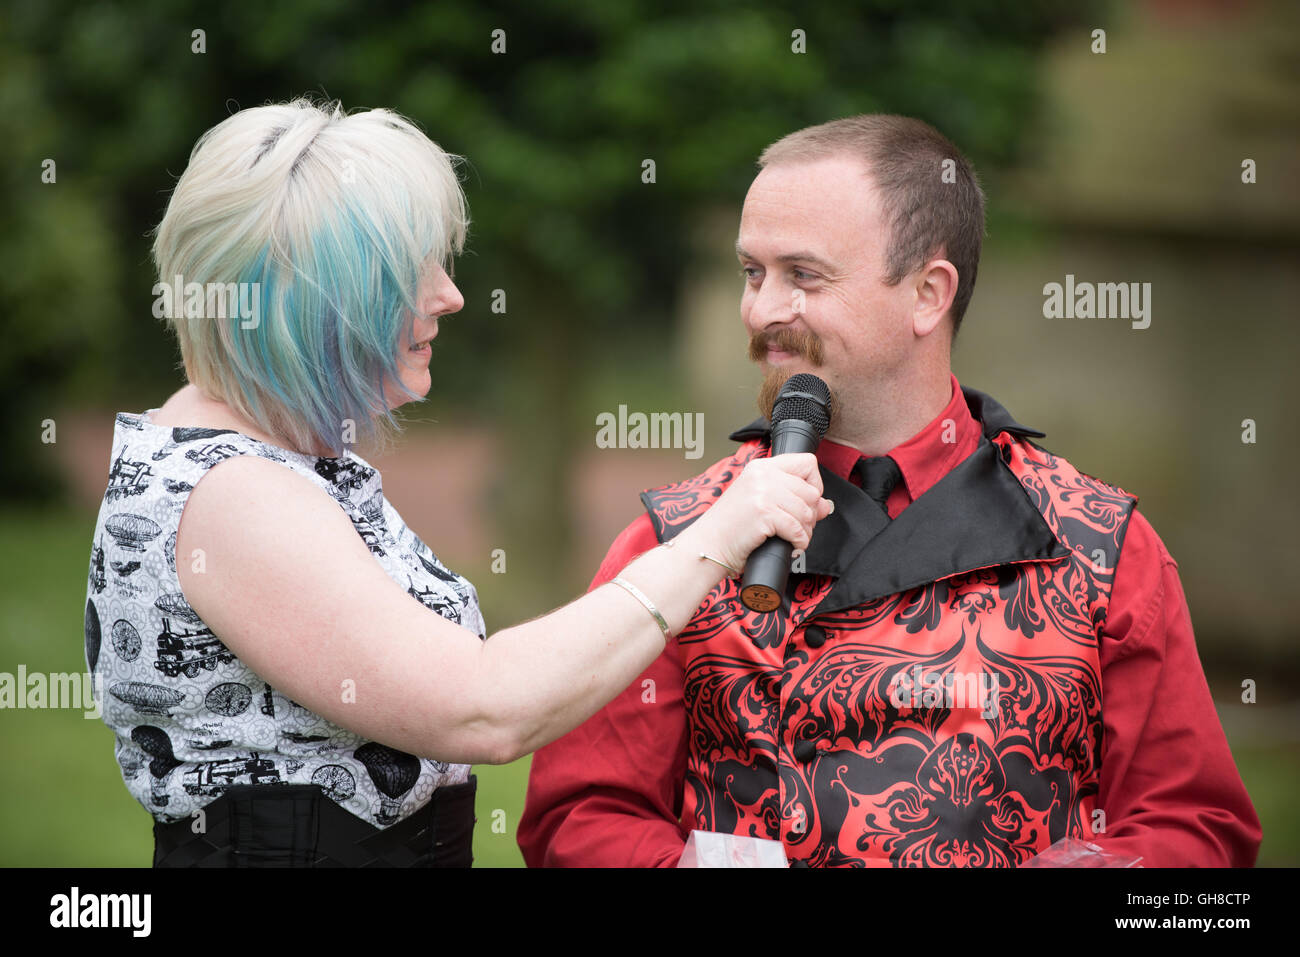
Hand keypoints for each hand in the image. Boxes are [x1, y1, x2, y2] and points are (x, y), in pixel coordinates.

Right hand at [679, 453, 832, 573]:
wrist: (707, 545)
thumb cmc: (732, 528)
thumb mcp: (761, 503)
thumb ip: (792, 498)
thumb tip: (826, 505)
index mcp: (761, 466)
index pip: (807, 462)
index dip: (814, 484)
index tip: (804, 502)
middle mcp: (763, 474)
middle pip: (811, 490)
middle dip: (811, 515)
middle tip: (798, 529)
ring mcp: (762, 492)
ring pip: (807, 511)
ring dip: (806, 531)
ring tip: (793, 539)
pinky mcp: (763, 512)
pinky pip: (798, 528)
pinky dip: (799, 542)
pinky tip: (791, 547)